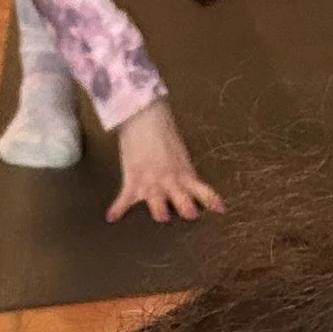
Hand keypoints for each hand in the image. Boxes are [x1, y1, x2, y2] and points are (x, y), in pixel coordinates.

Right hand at [107, 97, 222, 222]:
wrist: (143, 113)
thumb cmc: (161, 128)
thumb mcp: (178, 150)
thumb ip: (183, 169)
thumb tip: (186, 182)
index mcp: (184, 173)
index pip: (203, 191)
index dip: (212, 202)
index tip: (220, 210)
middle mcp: (171, 182)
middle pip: (184, 205)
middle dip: (188, 211)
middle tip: (191, 216)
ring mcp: (152, 183)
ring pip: (159, 208)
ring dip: (160, 213)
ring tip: (160, 217)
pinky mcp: (133, 180)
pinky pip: (124, 199)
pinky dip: (117, 209)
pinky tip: (111, 217)